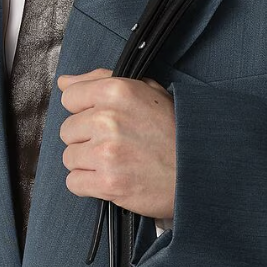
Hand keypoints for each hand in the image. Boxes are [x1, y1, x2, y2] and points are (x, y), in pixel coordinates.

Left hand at [56, 68, 176, 219]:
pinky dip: (88, 185)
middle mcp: (108, 119)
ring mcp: (106, 153)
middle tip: (115, 145)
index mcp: (117, 91)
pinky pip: (74, 182)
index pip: (70, 98)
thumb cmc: (176, 129)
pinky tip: (110, 179)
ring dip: (87, 163)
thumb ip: (101, 81)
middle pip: (67, 130)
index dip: (84, 110)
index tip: (102, 120)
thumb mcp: (147, 91)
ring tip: (115, 163)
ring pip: (69, 157)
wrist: (201, 169)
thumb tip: (64, 82)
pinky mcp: (108, 183)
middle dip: (86, 139)